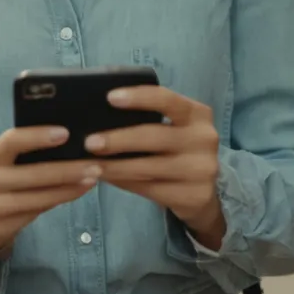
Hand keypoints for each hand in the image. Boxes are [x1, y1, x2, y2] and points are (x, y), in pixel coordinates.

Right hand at [0, 127, 101, 255]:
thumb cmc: (3, 187)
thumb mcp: (6, 167)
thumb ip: (26, 156)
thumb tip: (69, 140)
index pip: (11, 140)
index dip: (38, 136)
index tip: (66, 133)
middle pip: (30, 172)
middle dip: (66, 168)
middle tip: (94, 164)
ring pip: (37, 196)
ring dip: (69, 187)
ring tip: (92, 178)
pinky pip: (36, 211)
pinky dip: (60, 200)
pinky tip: (78, 192)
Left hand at [84, 86, 225, 249]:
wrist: (203, 192)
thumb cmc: (177, 149)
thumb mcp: (174, 128)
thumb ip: (150, 119)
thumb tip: (100, 118)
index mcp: (197, 114)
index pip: (167, 100)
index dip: (139, 98)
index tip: (110, 97)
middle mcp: (204, 139)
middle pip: (154, 136)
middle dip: (118, 139)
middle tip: (90, 143)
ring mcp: (202, 169)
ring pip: (148, 167)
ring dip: (115, 166)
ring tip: (91, 165)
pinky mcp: (194, 195)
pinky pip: (150, 189)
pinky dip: (124, 183)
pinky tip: (108, 179)